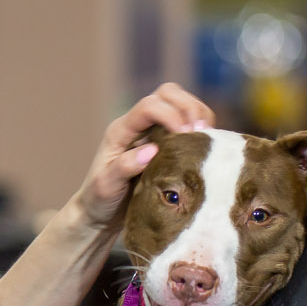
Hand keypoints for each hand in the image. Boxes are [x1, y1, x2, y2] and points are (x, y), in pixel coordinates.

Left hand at [68, 81, 215, 229]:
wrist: (102, 212)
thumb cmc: (100, 200)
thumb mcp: (106, 187)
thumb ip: (124, 167)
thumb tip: (152, 151)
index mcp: (121, 131)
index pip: (148, 107)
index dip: (171, 115)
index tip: (186, 135)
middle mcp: (137, 125)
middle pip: (167, 93)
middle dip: (188, 107)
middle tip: (201, 132)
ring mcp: (152, 130)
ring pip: (179, 101)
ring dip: (197, 113)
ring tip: (206, 137)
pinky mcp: (166, 141)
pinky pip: (187, 120)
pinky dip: (200, 125)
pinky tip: (205, 144)